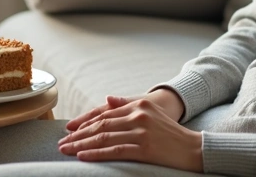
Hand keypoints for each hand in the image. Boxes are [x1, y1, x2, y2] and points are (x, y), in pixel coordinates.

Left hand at [58, 95, 201, 170]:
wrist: (193, 148)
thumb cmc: (171, 133)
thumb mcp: (151, 112)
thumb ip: (128, 104)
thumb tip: (108, 99)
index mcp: (138, 105)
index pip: (105, 114)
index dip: (85, 122)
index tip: (70, 130)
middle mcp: (138, 115)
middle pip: (101, 125)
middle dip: (78, 135)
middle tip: (62, 143)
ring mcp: (141, 131)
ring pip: (104, 137)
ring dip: (81, 145)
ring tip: (66, 151)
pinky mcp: (144, 148)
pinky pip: (114, 151)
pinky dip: (96, 154)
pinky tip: (83, 156)